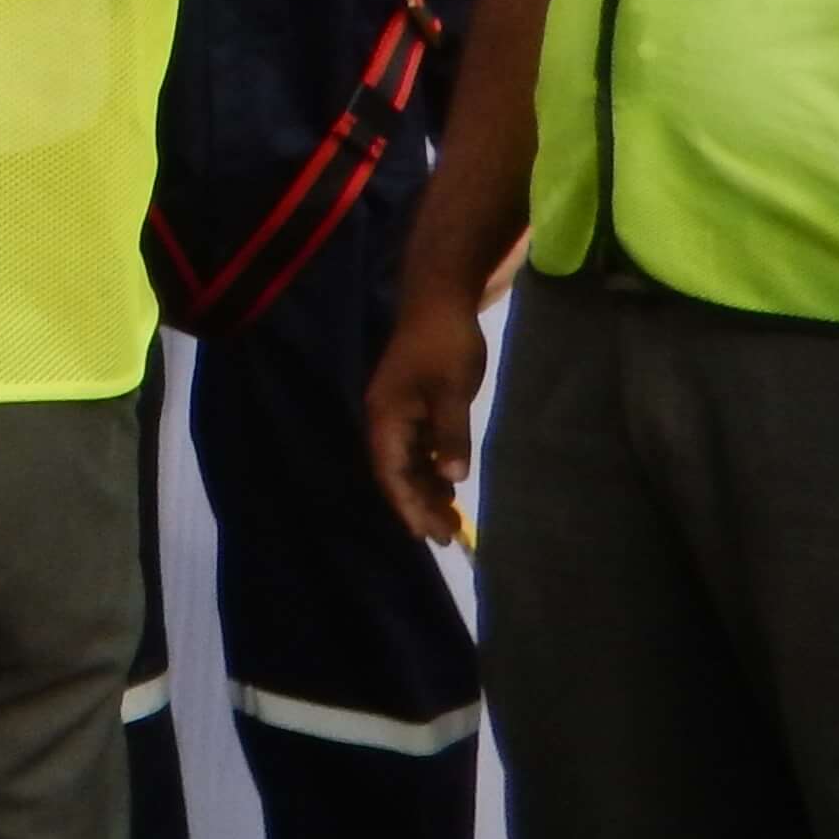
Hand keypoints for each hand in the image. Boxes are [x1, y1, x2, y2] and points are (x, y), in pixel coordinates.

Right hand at [362, 295, 490, 545]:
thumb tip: (454, 479)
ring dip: (425, 491)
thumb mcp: (453, 391)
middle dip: (418, 506)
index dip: (409, 505)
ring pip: (406, 463)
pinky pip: (416, 448)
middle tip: (447, 538)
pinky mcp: (411, 406)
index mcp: (387, 419)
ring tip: (450, 520)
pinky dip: (430, 469)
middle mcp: (385, 421)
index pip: (392, 473)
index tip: (429, 534)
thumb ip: (451, 435)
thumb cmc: (445, 344)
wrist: (438, 300)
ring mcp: (397, 414)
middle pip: (396, 474)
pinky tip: (448, 484)